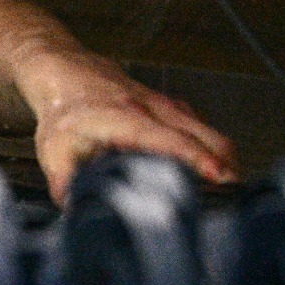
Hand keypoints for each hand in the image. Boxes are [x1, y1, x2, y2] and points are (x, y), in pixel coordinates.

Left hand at [17, 49, 238, 203]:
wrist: (68, 73)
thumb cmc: (65, 111)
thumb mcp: (54, 149)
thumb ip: (65, 182)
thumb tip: (76, 211)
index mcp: (126, 118)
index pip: (170, 138)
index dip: (196, 159)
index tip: (219, 178)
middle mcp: (155, 110)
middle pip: (208, 138)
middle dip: (226, 169)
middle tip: (230, 203)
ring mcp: (169, 108)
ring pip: (213, 134)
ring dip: (225, 163)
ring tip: (225, 196)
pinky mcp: (176, 110)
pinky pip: (206, 131)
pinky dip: (215, 153)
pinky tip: (209, 176)